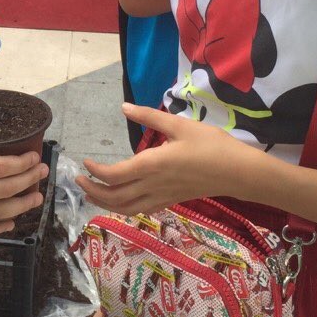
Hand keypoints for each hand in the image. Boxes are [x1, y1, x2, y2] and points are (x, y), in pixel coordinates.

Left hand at [77, 105, 271, 215]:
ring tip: (92, 194)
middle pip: (114, 196)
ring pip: (126, 208)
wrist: (238, 172)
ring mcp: (161, 196)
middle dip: (93, 190)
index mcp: (151, 165)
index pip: (114, 174)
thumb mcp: (179, 125)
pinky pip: (141, 210)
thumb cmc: (211, 145)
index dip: (95, 171)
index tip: (85, 162)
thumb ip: (149, 117)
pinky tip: (122, 201)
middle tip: (79, 180)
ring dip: (105, 203)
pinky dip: (125, 208)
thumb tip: (124, 107)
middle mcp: (152, 185)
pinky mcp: (171, 201)